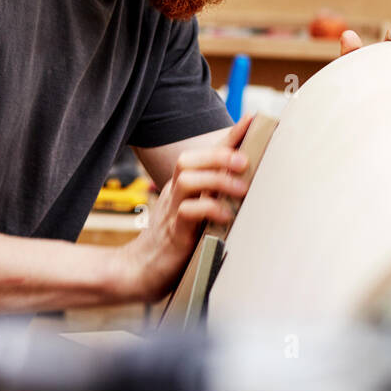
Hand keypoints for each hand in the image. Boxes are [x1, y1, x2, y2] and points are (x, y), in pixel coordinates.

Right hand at [116, 113, 256, 300]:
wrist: (138, 272)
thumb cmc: (175, 243)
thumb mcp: (197, 215)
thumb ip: (215, 199)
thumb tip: (249, 186)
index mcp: (182, 187)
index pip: (204, 154)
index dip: (228, 137)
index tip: (252, 119)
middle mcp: (175, 193)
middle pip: (188, 159)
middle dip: (218, 155)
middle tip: (245, 161)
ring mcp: (171, 211)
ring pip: (187, 180)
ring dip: (217, 180)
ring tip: (240, 189)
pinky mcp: (173, 233)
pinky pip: (187, 213)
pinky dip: (209, 210)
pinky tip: (225, 216)